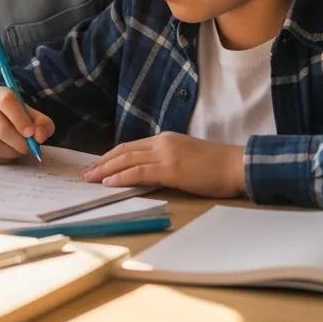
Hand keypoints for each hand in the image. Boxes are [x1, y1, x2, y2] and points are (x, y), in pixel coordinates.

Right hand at [0, 87, 55, 163]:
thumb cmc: (17, 118)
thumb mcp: (33, 117)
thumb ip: (42, 124)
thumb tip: (38, 136)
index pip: (7, 101)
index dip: (20, 119)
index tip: (31, 133)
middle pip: (1, 128)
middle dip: (19, 143)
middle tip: (28, 148)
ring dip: (11, 153)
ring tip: (17, 150)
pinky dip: (1, 159)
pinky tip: (6, 153)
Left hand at [82, 132, 245, 197]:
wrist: (236, 164)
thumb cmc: (215, 165)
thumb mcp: (185, 156)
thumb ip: (165, 159)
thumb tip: (147, 171)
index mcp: (164, 139)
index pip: (130, 146)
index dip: (111, 156)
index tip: (96, 165)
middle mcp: (161, 143)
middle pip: (124, 151)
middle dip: (102, 162)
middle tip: (86, 173)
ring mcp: (166, 154)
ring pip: (127, 160)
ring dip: (106, 170)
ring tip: (91, 178)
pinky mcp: (172, 169)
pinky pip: (140, 172)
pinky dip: (122, 176)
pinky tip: (110, 182)